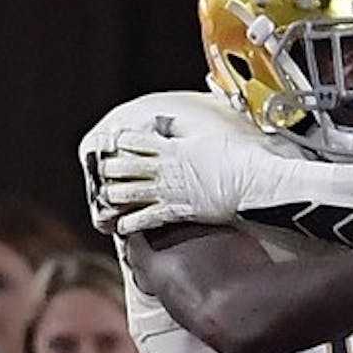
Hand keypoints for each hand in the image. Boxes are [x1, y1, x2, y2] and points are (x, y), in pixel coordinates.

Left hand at [91, 128, 278, 234]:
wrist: (250, 183)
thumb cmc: (237, 159)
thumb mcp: (207, 138)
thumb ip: (185, 133)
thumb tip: (172, 124)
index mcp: (172, 147)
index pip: (134, 141)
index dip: (120, 142)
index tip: (114, 144)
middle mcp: (165, 168)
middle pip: (124, 166)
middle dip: (110, 169)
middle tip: (102, 172)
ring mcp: (168, 191)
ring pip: (127, 193)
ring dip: (114, 196)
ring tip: (107, 199)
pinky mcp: (176, 211)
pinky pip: (144, 219)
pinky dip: (130, 224)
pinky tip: (121, 227)